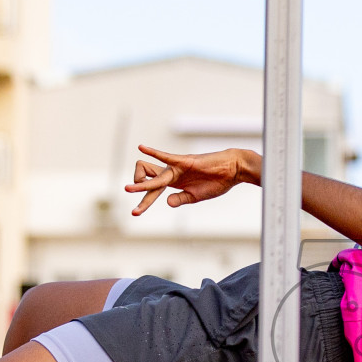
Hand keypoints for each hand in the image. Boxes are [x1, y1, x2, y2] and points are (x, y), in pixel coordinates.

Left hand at [124, 145, 247, 215]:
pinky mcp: (184, 161)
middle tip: (135, 212)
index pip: (154, 191)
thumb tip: (166, 202)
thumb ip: (181, 199)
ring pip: (153, 173)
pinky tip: (141, 148)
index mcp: (175, 183)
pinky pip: (166, 157)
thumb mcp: (196, 196)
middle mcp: (172, 173)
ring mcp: (177, 167)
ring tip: (129, 189)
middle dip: (138, 192)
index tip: (135, 213)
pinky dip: (153, 153)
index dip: (144, 203)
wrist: (232, 171)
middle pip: (148, 180)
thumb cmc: (217, 182)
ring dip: (141, 184)